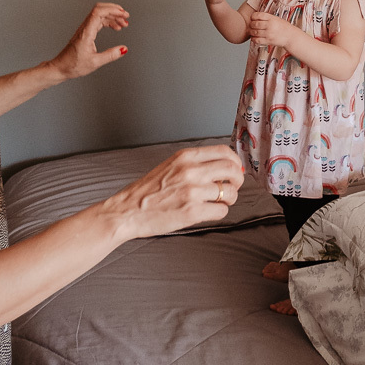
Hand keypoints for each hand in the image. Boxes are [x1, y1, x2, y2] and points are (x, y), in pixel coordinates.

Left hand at [48, 2, 129, 79]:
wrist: (60, 67)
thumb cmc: (72, 65)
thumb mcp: (95, 62)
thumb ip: (111, 55)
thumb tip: (123, 49)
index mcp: (86, 33)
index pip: (98, 12)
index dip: (112, 10)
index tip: (123, 14)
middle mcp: (85, 28)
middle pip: (100, 10)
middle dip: (114, 11)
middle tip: (126, 16)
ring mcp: (84, 29)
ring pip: (100, 15)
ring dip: (112, 16)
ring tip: (123, 24)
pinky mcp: (85, 32)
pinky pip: (98, 21)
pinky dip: (108, 22)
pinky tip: (114, 27)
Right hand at [107, 145, 244, 236]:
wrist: (127, 211)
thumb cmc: (147, 192)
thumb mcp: (170, 166)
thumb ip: (194, 164)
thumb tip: (222, 168)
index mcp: (185, 157)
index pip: (224, 151)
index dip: (235, 162)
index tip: (235, 171)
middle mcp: (191, 171)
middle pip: (232, 169)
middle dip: (238, 180)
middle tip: (233, 188)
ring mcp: (192, 191)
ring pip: (230, 192)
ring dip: (229, 199)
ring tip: (218, 202)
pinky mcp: (192, 211)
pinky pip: (221, 211)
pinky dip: (219, 213)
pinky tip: (207, 212)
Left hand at [249, 11, 296, 49]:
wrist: (291, 37)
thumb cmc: (284, 27)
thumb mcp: (276, 19)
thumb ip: (267, 18)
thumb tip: (255, 17)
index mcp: (271, 18)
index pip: (258, 15)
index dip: (253, 16)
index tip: (253, 18)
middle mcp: (269, 25)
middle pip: (254, 24)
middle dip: (251, 25)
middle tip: (251, 26)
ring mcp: (268, 33)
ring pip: (254, 32)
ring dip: (251, 32)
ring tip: (252, 32)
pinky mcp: (268, 41)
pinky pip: (257, 40)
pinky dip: (253, 39)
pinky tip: (254, 38)